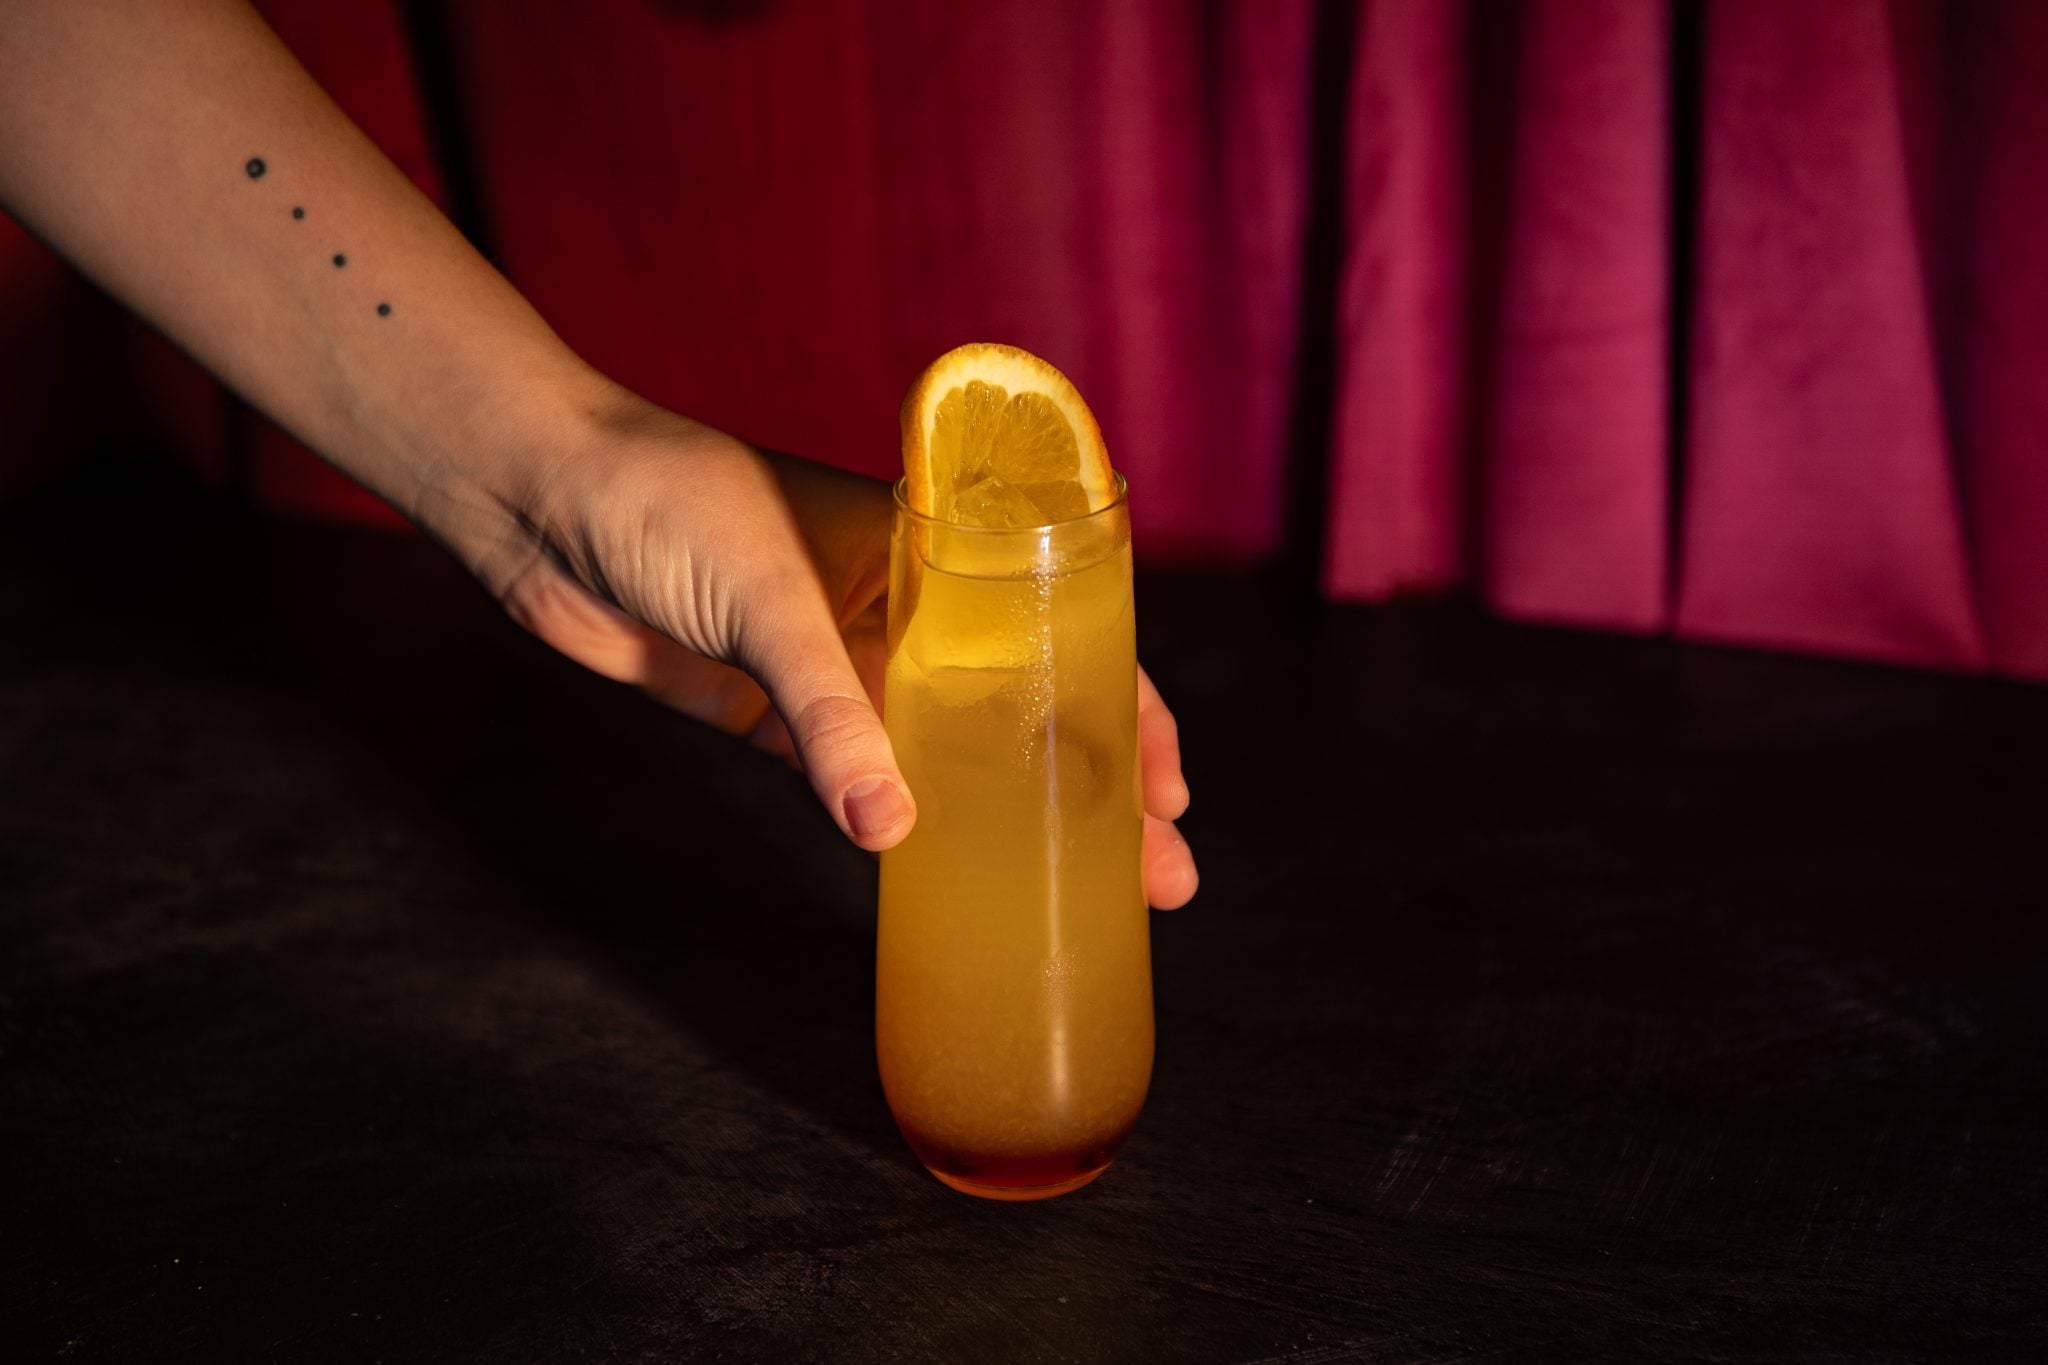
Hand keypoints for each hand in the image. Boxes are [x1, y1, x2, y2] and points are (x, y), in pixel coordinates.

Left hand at [458, 393, 1198, 908]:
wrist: (539, 498)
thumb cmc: (665, 500)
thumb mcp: (769, 601)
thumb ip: (830, 716)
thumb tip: (891, 834)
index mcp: (933, 554)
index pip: (1065, 633)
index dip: (1128, 711)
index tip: (1170, 788)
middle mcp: (906, 612)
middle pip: (1029, 712)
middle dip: (1101, 792)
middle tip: (1161, 876)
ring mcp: (845, 668)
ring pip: (959, 758)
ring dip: (1019, 823)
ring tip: (1088, 897)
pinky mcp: (780, 714)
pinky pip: (866, 780)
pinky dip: (916, 829)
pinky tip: (960, 877)